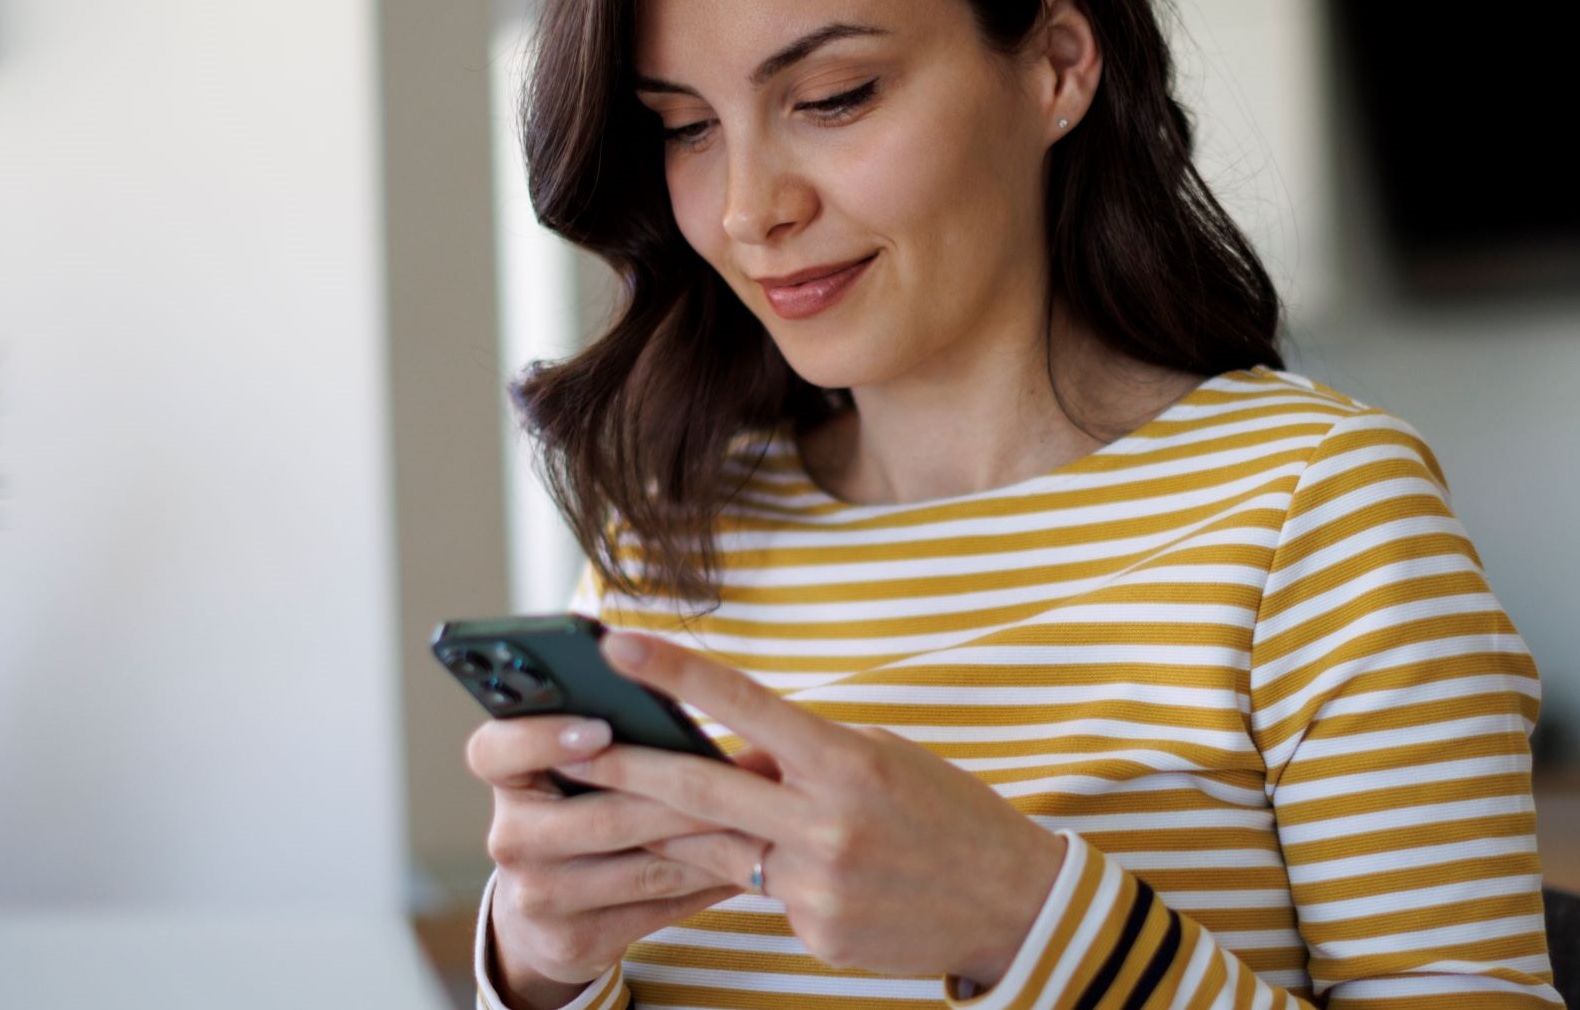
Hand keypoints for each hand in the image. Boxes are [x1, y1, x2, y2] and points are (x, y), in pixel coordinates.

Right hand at [463, 714, 762, 1007]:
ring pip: (643, 865)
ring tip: (766, 817)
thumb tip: (710, 688)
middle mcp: (510, 838)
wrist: (546, 916)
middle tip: (746, 775)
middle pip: (602, 815)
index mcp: (506, 779)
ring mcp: (539, 896)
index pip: (496, 750)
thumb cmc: (580, 810)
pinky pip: (658, 906)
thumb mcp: (575, 772)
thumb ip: (615, 733)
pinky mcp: (574, 939)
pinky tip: (752, 861)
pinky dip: (710, 880)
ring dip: (711, 841)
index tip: (600, 727)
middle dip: (683, 795)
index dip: (544, 738)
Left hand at [551, 630, 1065, 987]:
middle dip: (624, 768)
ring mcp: (819, 889)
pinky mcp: (817, 936)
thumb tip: (732, 757)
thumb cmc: (948, 812)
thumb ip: (804, 757)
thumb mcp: (885, 759)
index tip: (618, 643)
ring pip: (717, 851)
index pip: (747, 706)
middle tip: (565, 746)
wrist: (1014, 904)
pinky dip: (769, 876)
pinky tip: (808, 871)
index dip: (677, 674)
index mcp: (848, 763)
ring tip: (625, 805)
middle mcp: (828, 826)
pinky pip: (766, 897)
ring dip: (670, 828)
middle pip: (700, 791)